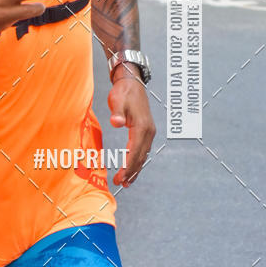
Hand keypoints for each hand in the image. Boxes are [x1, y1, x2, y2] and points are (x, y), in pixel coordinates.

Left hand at [108, 65, 155, 187]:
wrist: (131, 83)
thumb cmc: (123, 92)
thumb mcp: (118, 101)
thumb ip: (117, 113)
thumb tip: (116, 123)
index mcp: (142, 127)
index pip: (135, 151)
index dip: (127, 166)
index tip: (120, 177)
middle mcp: (148, 132)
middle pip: (140, 157)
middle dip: (131, 172)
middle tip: (120, 183)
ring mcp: (149, 132)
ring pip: (143, 155)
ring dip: (135, 169)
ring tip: (127, 183)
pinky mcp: (146, 131)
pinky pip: (142, 150)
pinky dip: (137, 161)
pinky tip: (132, 168)